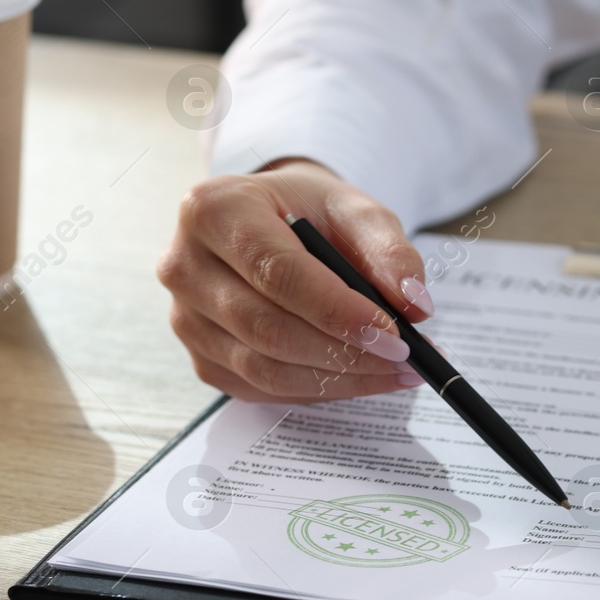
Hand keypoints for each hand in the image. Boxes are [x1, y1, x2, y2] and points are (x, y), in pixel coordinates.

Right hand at [157, 159, 433, 400]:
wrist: (270, 223)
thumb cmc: (307, 212)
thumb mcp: (353, 210)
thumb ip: (388, 251)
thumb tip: (415, 304)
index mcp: (213, 210)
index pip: (277, 272)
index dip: (338, 310)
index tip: (394, 332)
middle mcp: (184, 265)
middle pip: (266, 328)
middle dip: (342, 353)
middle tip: (404, 359)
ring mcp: (185, 318)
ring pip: (262, 368)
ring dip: (336, 379)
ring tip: (394, 371)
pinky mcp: (201, 357)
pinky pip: (260, 388)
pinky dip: (315, 390)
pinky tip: (356, 377)